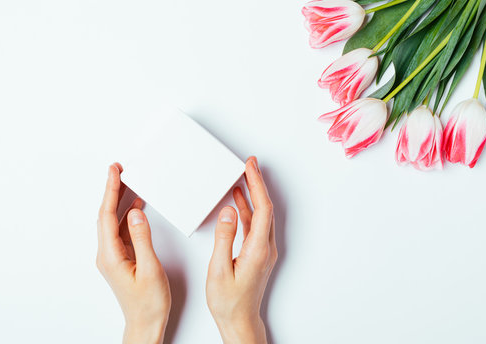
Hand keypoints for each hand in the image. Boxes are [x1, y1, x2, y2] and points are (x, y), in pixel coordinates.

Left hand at [96, 163, 170, 343]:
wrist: (145, 323)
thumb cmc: (148, 302)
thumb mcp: (150, 268)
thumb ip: (142, 238)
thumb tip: (135, 213)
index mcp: (110, 256)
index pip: (106, 215)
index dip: (110, 190)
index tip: (114, 171)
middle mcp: (107, 254)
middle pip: (106, 215)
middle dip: (112, 190)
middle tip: (119, 169)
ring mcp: (113, 256)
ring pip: (114, 221)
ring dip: (120, 201)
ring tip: (129, 182)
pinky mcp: (121, 258)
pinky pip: (121, 230)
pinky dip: (128, 214)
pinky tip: (137, 207)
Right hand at [206, 156, 277, 343]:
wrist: (239, 320)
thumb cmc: (228, 301)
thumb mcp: (219, 269)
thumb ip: (224, 238)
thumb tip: (229, 212)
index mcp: (258, 249)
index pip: (262, 208)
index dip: (257, 185)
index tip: (250, 168)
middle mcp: (265, 247)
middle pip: (265, 208)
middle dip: (257, 184)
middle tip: (248, 165)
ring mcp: (263, 250)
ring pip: (261, 215)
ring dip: (253, 195)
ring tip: (243, 177)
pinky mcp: (258, 253)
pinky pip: (255, 225)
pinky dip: (248, 210)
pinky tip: (238, 203)